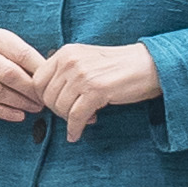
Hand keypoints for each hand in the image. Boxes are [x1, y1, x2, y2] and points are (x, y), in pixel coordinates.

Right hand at [0, 27, 47, 123]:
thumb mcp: (10, 47)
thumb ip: (28, 57)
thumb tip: (54, 73)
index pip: (22, 54)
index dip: (39, 70)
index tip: (53, 81)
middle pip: (9, 74)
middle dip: (30, 89)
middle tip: (44, 99)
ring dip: (20, 103)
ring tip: (36, 107)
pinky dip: (6, 112)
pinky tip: (20, 115)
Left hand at [38, 39, 161, 128]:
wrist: (150, 65)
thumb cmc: (119, 67)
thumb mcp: (86, 61)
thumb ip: (65, 73)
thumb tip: (46, 97)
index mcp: (66, 52)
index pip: (37, 80)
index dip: (44, 98)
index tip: (57, 106)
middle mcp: (70, 61)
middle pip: (46, 97)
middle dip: (58, 111)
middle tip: (74, 114)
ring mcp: (82, 75)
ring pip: (60, 108)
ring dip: (70, 119)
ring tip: (86, 117)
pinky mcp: (96, 90)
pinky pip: (75, 117)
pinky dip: (74, 129)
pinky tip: (77, 133)